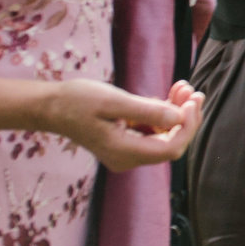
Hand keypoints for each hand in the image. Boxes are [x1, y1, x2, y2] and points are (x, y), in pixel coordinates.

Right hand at [40, 77, 203, 170]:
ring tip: (183, 86)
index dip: (188, 126)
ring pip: (165, 135)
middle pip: (171, 143)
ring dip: (178, 112)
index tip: (193, 100)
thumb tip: (179, 117)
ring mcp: (128, 151)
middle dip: (186, 117)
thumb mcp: (114, 102)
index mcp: (124, 153)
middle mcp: (128, 159)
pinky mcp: (127, 141)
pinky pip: (154, 130)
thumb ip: (147, 111)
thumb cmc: (77, 101)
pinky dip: (164, 113)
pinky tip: (170, 93)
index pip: (171, 148)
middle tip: (193, 90)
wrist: (50, 106)